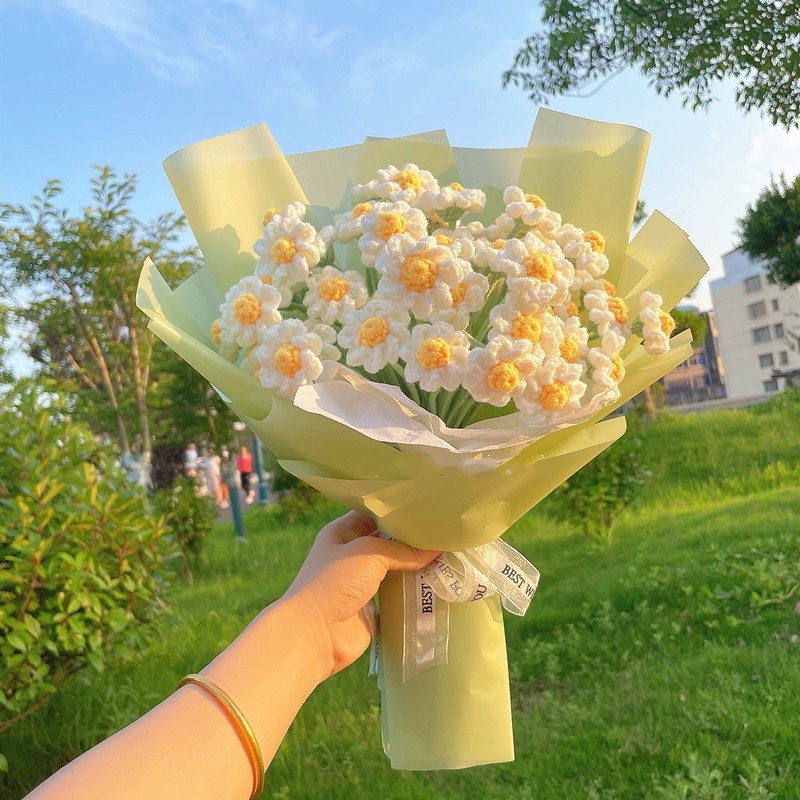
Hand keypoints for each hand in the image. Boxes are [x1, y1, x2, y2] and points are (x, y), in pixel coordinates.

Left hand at [283, 511, 438, 679]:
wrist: (316, 634)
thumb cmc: (335, 582)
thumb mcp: (368, 553)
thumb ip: (403, 550)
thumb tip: (436, 549)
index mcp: (343, 532)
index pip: (375, 514)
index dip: (398, 511)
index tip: (428, 507)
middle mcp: (352, 554)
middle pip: (388, 541)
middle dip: (412, 539)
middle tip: (445, 531)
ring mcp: (362, 581)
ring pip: (395, 567)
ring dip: (416, 565)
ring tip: (448, 554)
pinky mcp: (372, 606)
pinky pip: (397, 592)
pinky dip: (413, 588)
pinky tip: (438, 581)